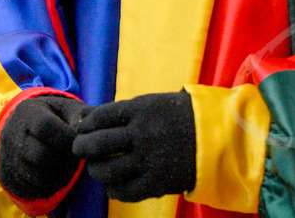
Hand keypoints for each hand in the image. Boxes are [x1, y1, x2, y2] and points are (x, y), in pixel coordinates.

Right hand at [0, 94, 88, 201]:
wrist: (19, 128)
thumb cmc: (50, 116)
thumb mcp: (62, 108)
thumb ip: (78, 115)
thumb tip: (85, 133)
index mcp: (28, 114)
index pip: (45, 127)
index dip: (67, 138)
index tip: (80, 142)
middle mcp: (14, 137)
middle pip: (42, 155)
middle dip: (66, 158)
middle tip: (77, 157)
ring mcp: (11, 161)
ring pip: (41, 176)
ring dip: (62, 175)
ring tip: (70, 165)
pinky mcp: (13, 181)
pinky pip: (37, 190)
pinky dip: (53, 186)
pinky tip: (59, 173)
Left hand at [72, 90, 195, 201]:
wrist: (215, 136)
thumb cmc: (180, 115)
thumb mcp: (151, 103)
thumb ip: (121, 111)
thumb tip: (86, 116)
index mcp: (141, 109)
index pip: (100, 117)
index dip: (86, 124)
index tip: (81, 128)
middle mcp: (141, 134)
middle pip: (98, 144)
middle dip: (82, 147)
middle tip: (79, 149)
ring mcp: (148, 160)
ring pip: (107, 170)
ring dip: (96, 170)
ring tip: (96, 167)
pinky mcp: (155, 183)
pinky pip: (124, 191)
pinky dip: (113, 189)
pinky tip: (113, 183)